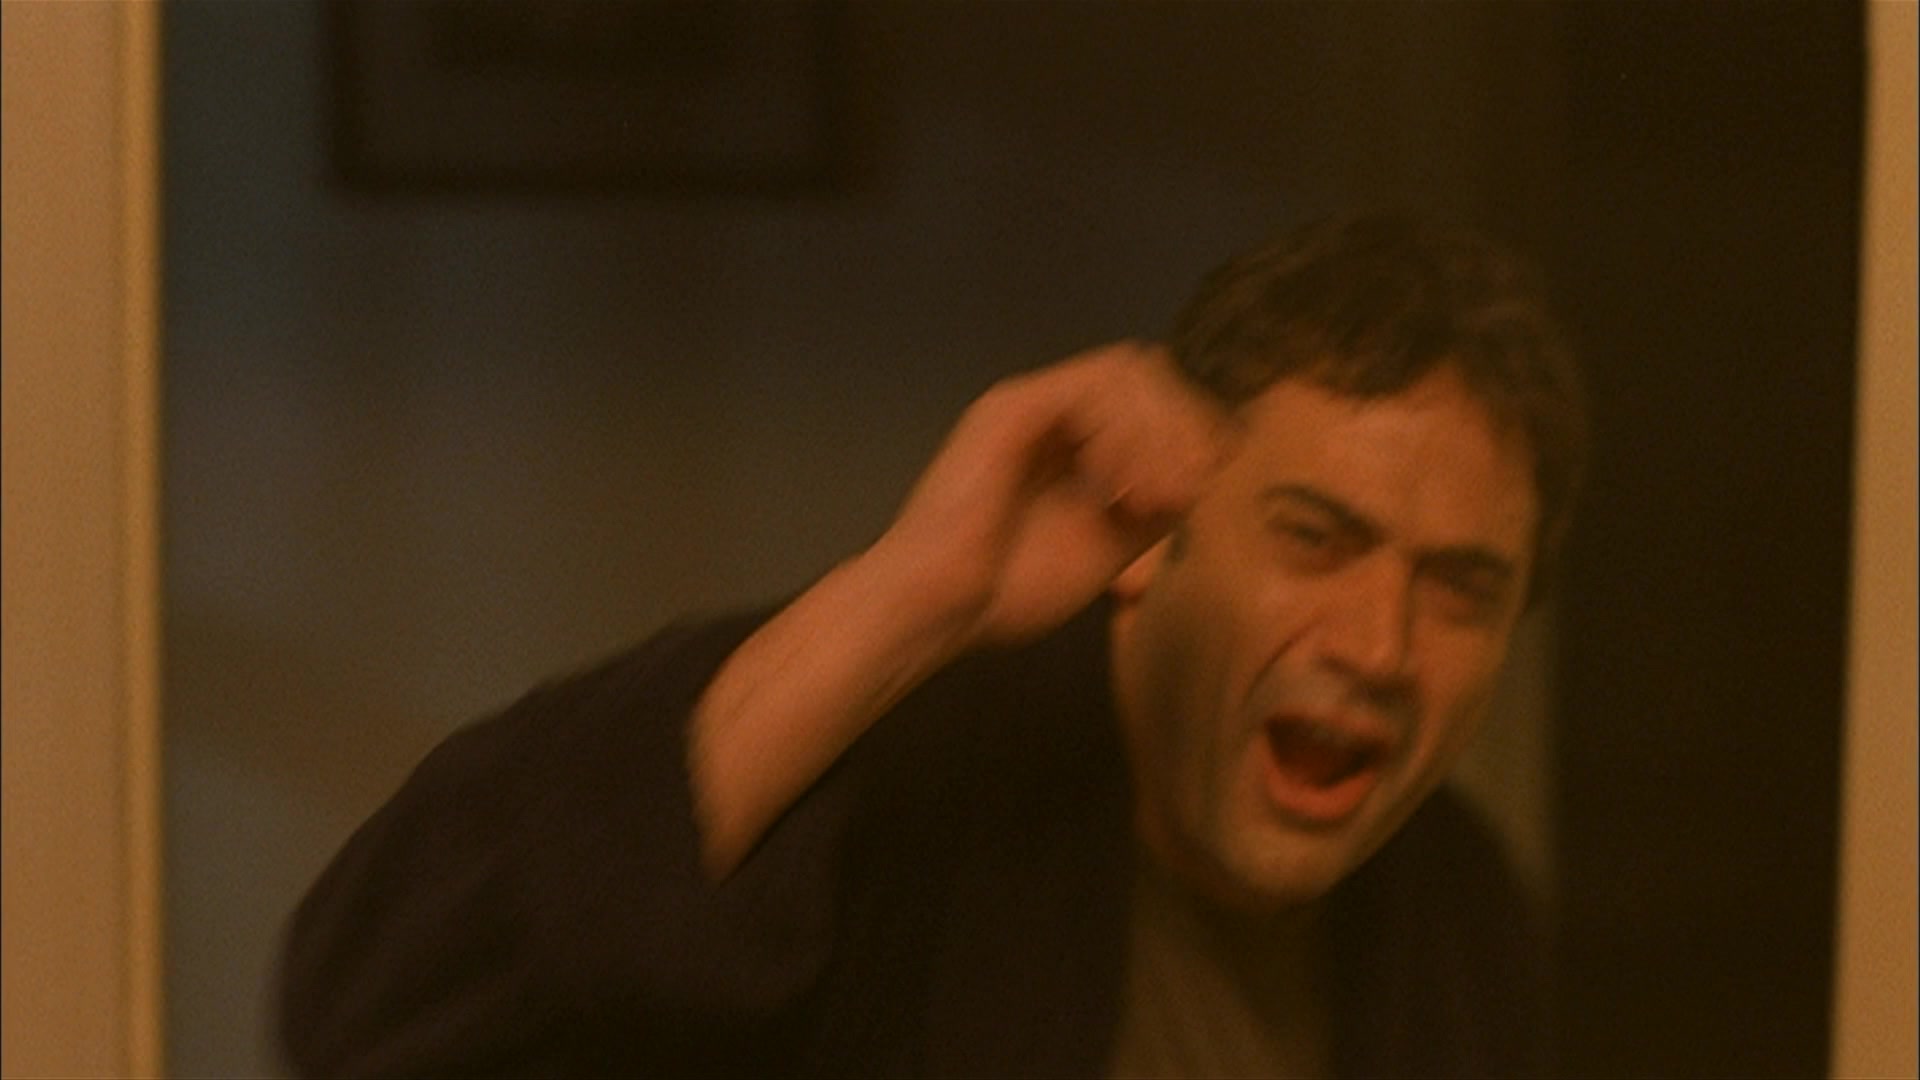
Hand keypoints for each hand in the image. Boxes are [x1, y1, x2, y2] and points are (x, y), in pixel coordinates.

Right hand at [863, 341, 1233, 652]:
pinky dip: (1117, 433)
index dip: (1190, 434)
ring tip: (1143, 499)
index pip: (1160, 399)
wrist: (942, 609)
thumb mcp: (1112, 547)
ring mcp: (1033, 407)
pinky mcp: (1011, 407)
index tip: (1188, 497)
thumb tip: (1208, 467)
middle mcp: (1058, 416)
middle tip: (1172, 498)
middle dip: (1178, 430)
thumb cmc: (1009, 591)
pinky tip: (1110, 489)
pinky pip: (1089, 387)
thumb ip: (1156, 506)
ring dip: (1152, 434)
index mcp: (1081, 445)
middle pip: (1150, 373)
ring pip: (1127, 370)